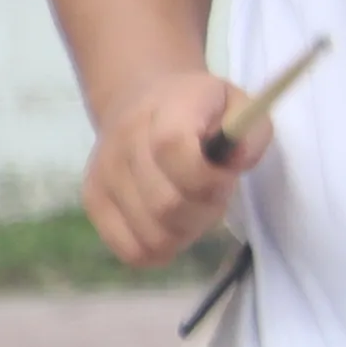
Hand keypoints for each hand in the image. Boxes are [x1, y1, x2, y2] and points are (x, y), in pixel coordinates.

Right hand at [82, 72, 253, 268]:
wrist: (139, 97)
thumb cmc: (199, 107)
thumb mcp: (238, 104)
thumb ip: (251, 133)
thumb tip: (236, 161)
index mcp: (166, 113)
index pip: (181, 160)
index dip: (212, 182)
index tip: (226, 175)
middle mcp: (126, 143)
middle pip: (167, 206)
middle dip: (204, 212)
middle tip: (214, 196)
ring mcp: (104, 174)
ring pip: (152, 235)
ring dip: (184, 233)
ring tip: (192, 208)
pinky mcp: (94, 199)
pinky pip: (129, 249)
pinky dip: (158, 249)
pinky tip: (169, 226)